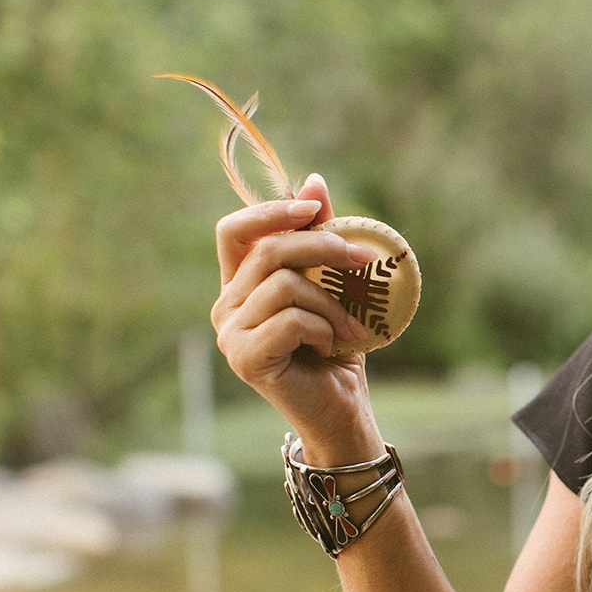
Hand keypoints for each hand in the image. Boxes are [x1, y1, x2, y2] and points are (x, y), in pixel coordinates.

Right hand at [211, 173, 384, 456]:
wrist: (341, 410)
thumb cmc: (337, 349)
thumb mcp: (334, 287)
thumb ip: (320, 238)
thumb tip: (315, 180)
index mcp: (241, 285)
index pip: (233, 230)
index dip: (269, 210)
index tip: (313, 208)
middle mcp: (226, 306)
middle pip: (269, 251)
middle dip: (324, 247)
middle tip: (365, 261)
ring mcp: (230, 335)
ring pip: (284, 285)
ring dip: (332, 302)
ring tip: (352, 327)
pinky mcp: (245, 359)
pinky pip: (290, 320)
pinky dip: (323, 327)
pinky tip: (335, 346)